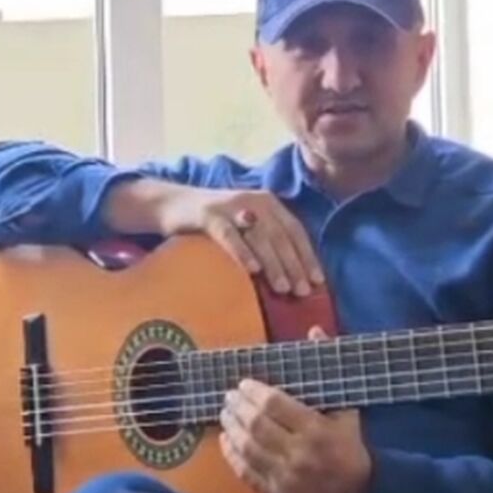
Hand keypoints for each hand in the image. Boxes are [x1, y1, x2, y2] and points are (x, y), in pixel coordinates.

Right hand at [154, 184, 324, 297]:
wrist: (173, 203)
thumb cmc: (215, 222)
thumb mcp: (246, 225)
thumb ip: (267, 241)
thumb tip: (293, 276)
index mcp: (269, 203)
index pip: (295, 230)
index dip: (308, 256)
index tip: (318, 281)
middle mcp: (255, 200)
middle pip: (281, 236)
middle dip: (295, 266)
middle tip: (303, 291)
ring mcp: (232, 206)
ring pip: (260, 237)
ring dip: (274, 264)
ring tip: (284, 288)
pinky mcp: (209, 214)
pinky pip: (229, 235)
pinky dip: (243, 253)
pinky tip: (253, 271)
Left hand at [219, 331, 373, 492]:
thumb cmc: (350, 446)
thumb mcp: (347, 407)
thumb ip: (328, 369)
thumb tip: (314, 329)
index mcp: (317, 430)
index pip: (275, 405)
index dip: (255, 392)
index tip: (244, 383)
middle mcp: (299, 454)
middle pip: (257, 426)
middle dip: (238, 407)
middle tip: (228, 396)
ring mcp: (286, 478)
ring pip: (247, 449)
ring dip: (231, 428)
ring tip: (224, 413)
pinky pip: (246, 474)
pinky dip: (231, 456)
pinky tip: (226, 440)